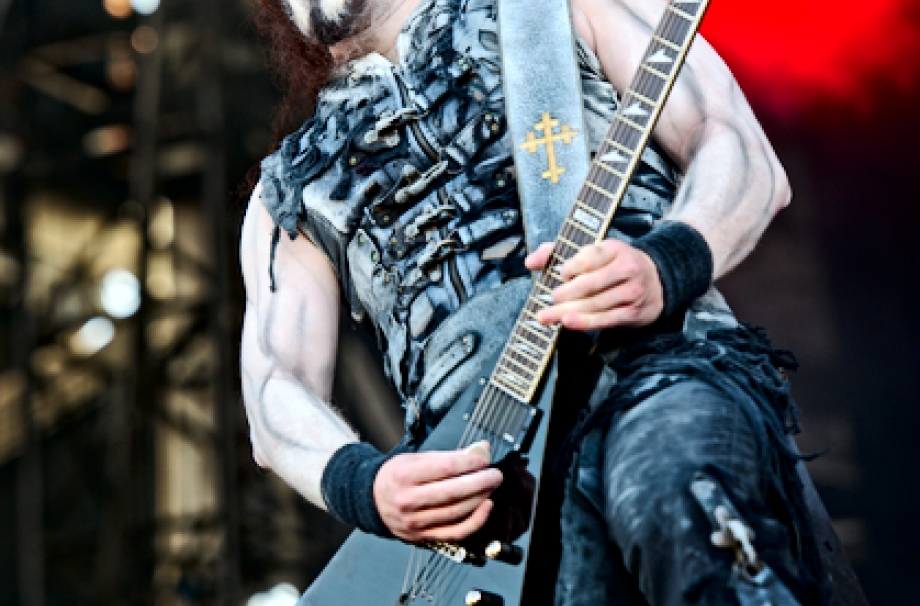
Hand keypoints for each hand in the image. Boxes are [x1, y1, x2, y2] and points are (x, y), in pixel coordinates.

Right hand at [374, 442, 502, 542]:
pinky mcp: (424, 536)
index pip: (444, 468)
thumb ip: (448, 456)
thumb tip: (479, 450)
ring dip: (480, 498)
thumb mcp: (415, 458)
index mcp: (404, 476)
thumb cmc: (396, 477)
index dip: (469, 463)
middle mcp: (408, 500)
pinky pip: (455, 532)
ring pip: (456, 512)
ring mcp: (416, 522)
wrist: (373, 500)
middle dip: (480, 481)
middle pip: (452, 492)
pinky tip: (485, 507)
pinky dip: (475, 521)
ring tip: (490, 486)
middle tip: (495, 474)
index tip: (484, 459)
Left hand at [524, 240, 663, 330]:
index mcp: (615, 249)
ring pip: (595, 304)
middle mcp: (626, 268)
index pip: (590, 257)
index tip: (561, 274)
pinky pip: (606, 320)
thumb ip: (559, 252)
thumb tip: (530, 261)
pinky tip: (569, 323)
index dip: (572, 266)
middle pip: (590, 284)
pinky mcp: (634, 312)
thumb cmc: (615, 266)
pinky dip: (585, 323)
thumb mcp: (594, 251)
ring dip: (569, 312)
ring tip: (548, 316)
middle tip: (549, 300)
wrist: (656, 280)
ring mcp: (632, 291)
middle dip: (565, 294)